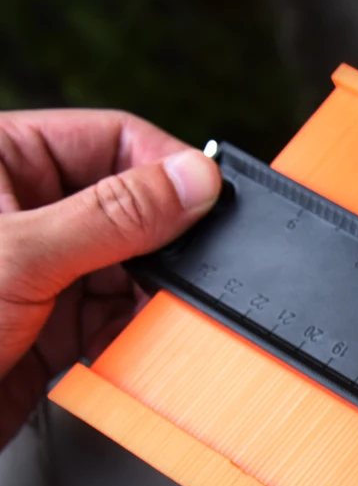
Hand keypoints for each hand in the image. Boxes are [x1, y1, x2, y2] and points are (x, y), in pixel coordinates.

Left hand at [0, 109, 221, 447]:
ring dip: (152, 298)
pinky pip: (117, 322)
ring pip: (130, 270)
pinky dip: (137, 337)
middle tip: (189, 269)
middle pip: (130, 209)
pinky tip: (137, 346)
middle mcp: (24, 212)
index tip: (209, 201)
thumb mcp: (23, 254)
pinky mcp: (50, 328)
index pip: (111, 139)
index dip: (165, 168)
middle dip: (164, 245)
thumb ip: (115, 214)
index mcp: (2, 160)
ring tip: (160, 315)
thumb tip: (192, 180)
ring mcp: (40, 272)